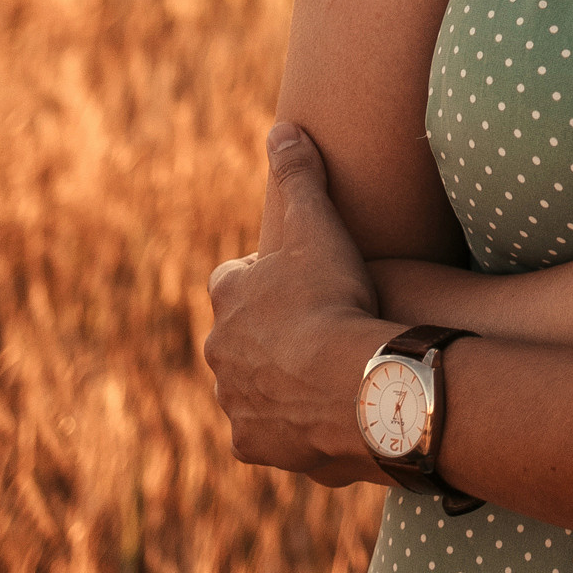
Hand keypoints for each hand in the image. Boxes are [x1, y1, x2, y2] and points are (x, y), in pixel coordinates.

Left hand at [206, 123, 387, 482]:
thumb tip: (281, 128)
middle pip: (238, 339)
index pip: (232, 282)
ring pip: (252, 388)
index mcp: (227, 300)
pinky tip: (326, 417)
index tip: (295, 281)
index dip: (262, 280)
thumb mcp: (315, 223)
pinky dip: (292, 426)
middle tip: (316, 330)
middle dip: (267, 336)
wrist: (352, 382)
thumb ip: (298, 176)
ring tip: (326, 377)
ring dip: (279, 383)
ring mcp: (235, 402)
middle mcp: (219, 353)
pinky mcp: (255, 445)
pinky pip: (270, 434)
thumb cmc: (332, 297)